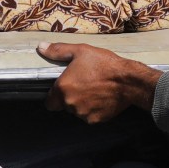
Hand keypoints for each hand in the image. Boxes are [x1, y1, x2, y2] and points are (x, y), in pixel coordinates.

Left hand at [41, 42, 160, 122]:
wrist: (128, 80)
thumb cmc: (104, 64)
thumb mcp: (80, 51)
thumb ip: (58, 51)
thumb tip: (40, 47)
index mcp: (62, 88)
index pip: (49, 103)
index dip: (55, 97)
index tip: (64, 89)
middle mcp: (70, 104)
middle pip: (64, 106)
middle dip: (71, 98)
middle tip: (84, 85)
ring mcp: (83, 114)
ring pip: (77, 112)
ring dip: (82, 104)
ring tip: (94, 90)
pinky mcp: (96, 120)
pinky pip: (90, 116)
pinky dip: (94, 110)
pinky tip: (102, 98)